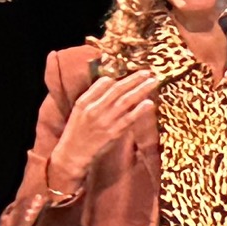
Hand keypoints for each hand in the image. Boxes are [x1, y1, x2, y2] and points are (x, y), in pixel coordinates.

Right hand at [45, 68, 165, 193]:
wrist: (73, 154)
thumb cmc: (77, 131)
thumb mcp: (79, 111)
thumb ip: (93, 96)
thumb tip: (110, 81)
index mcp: (84, 102)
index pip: (102, 84)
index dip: (119, 76)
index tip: (132, 71)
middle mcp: (94, 109)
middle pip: (117, 90)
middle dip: (134, 79)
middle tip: (148, 72)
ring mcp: (105, 121)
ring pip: (126, 101)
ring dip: (141, 90)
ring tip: (153, 82)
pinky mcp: (113, 133)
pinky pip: (129, 119)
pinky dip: (139, 110)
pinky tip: (149, 103)